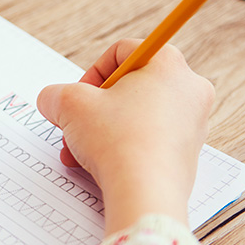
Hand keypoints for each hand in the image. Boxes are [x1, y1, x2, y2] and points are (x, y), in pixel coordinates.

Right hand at [37, 40, 214, 235]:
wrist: (146, 193)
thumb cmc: (118, 141)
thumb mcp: (70, 105)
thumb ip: (55, 94)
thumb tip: (52, 100)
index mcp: (168, 63)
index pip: (122, 51)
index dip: (91, 73)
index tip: (77, 96)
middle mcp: (189, 88)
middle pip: (129, 86)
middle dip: (94, 108)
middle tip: (76, 124)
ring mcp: (192, 123)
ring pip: (136, 116)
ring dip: (102, 130)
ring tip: (79, 151)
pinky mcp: (187, 153)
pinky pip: (148, 139)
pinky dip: (122, 147)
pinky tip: (99, 165)